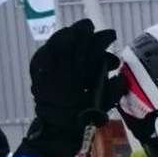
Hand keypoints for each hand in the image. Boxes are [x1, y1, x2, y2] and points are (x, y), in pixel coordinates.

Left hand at [18, 20, 115, 156]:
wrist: (57, 130)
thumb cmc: (83, 117)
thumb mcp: (105, 103)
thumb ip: (115, 87)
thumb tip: (120, 75)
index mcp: (83, 75)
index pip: (93, 48)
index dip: (102, 39)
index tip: (111, 35)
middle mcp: (65, 69)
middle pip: (74, 40)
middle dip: (83, 31)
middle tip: (90, 26)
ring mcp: (48, 70)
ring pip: (56, 43)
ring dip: (67, 35)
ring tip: (74, 34)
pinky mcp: (37, 74)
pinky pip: (42, 54)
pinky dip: (50, 47)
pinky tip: (56, 45)